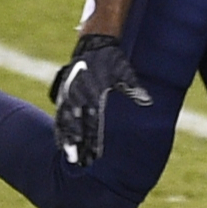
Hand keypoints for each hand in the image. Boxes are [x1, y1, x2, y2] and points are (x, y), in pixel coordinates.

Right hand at [51, 32, 151, 164]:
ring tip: (68, 157)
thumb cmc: (112, 60)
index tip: (96, 156)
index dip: (93, 139)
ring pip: (64, 122)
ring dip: (66, 140)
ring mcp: (68, 95)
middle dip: (78, 145)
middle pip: (76, 125)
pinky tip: (60, 142)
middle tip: (79, 163)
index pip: (93, 122)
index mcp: (93, 93)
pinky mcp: (63, 94)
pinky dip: (59, 129)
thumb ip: (134, 88)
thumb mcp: (125, 71)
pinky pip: (59, 115)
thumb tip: (147, 101)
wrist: (95, 44)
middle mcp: (78, 95)